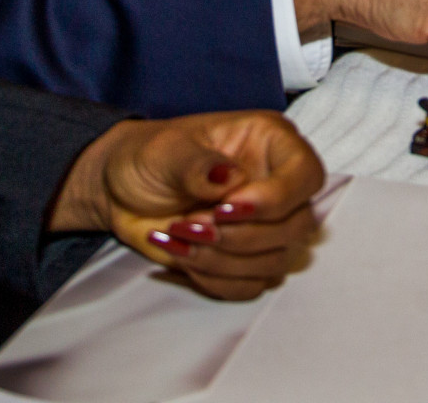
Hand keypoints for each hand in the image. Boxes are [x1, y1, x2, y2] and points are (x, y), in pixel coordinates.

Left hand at [49, 111, 324, 300]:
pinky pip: (251, 285)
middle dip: (240, 235)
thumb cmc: (149, 156)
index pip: (306, 175)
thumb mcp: (165, 151)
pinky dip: (214, 278)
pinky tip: (182, 255)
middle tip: (189, 223)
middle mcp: (278, 183)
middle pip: (298, 225)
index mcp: (271, 142)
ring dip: (222, 259)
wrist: (121, 190)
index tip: (224, 208)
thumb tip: (227, 178)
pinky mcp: (249, 258)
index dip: (274, 199)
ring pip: (276, 261)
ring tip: (177, 235)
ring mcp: (267, 224)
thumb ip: (195, 163)